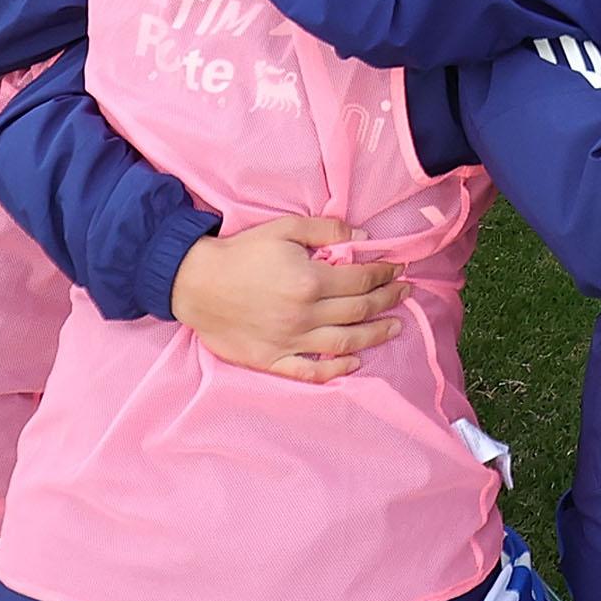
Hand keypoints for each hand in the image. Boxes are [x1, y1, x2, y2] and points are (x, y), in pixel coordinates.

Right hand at [172, 216, 407, 381]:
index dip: (384, 273)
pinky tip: (354, 364)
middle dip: (387, 300)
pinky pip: (311, 371)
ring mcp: (290, 340)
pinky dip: (336, 371)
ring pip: (344, 343)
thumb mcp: (284, 229)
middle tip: (404, 293)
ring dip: (375, 335)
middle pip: (359, 310)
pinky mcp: (272, 360)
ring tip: (395, 327)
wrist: (195, 282)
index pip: (361, 279)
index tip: (398, 269)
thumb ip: (326, 230)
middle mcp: (305, 314)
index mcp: (310, 280)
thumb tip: (363, 237)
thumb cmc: (240, 252)